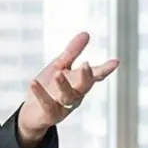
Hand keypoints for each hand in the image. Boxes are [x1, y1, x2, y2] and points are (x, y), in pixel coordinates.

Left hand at [16, 33, 119, 147]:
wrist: (32, 113)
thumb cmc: (49, 87)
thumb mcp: (60, 66)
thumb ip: (72, 52)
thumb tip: (86, 33)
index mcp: (80, 83)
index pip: (95, 76)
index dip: (105, 69)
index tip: (115, 62)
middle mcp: (75, 95)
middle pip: (84, 86)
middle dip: (86, 76)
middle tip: (86, 65)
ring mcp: (63, 106)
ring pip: (67, 96)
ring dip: (63, 85)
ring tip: (58, 73)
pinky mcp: (49, 114)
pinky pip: (46, 104)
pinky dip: (40, 94)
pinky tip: (34, 82)